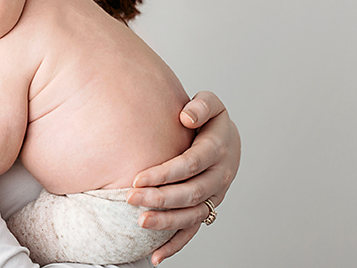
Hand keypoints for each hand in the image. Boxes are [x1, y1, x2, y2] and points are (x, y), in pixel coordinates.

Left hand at [126, 91, 240, 264]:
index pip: (191, 164)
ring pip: (192, 215)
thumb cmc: (211, 118)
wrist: (227, 138)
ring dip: (166, 222)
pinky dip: (175, 245)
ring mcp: (215, 195)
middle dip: (159, 198)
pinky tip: (156, 257)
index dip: (165, 173)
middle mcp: (219, 176)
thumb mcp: (211, 103)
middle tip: (129, 198)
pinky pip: (192, 230)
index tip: (138, 177)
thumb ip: (202, 105)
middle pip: (190, 193)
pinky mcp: (207, 208)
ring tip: (140, 223)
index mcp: (219, 149)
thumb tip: (186, 116)